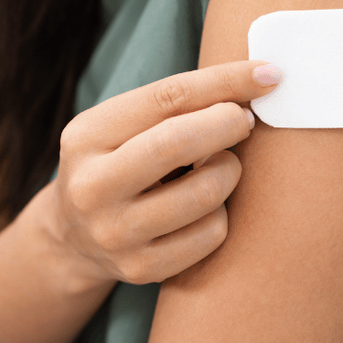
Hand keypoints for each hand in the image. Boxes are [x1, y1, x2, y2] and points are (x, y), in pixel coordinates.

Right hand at [48, 60, 280, 286]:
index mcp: (86, 136)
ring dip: (229, 171)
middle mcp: (91, 187)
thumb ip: (177, 104)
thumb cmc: (119, 162)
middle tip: (246, 121)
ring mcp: (114, 234)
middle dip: (228, 124)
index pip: (165, 97)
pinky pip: (211, 235)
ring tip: (221, 165)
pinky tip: (206, 207)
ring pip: (205, 194)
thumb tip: (256, 80)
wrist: (74, 237)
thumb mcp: (125, 125)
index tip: (268, 73)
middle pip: (178, 142)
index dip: (224, 81)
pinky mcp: (141, 269)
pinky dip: (222, 214)